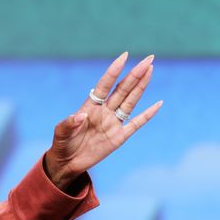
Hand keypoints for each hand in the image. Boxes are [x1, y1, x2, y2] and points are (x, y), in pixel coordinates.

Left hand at [44, 52, 161, 190]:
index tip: (124, 56)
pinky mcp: (119, 137)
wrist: (67, 163)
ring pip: (130, 101)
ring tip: (151, 70)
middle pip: (123, 89)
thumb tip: (80, 115)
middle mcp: (104, 111)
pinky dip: (148, 114)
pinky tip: (159, 103)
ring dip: (141, 86)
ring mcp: (113, 123)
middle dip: (135, 74)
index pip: (105, 85)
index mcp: (90, 106)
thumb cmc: (62, 144)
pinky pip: (136, 124)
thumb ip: (68, 123)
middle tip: (149, 58)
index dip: (114, 71)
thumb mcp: (60, 133)